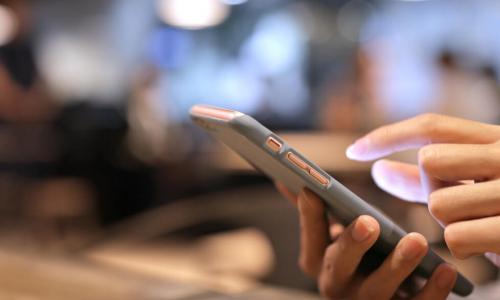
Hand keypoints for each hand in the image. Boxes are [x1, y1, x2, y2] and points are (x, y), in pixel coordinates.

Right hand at [275, 184, 455, 298]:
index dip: (309, 216)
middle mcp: (336, 286)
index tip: (312, 190)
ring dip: (397, 266)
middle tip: (368, 222)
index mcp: (319, 262)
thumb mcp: (330, 240)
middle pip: (338, 267)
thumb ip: (314, 215)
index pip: (310, 237)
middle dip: (351, 244)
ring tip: (415, 241)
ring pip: (377, 290)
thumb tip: (284, 181)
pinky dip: (431, 291)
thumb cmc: (355, 263)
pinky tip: (445, 270)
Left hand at [346, 113, 499, 263]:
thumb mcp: (476, 183)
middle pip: (430, 162)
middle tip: (460, 201)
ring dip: (450, 222)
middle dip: (432, 188)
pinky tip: (487, 246)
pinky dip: (464, 248)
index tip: (354, 151)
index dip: (388, 136)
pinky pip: (456, 238)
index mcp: (499, 139)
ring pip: (438, 204)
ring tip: (482, 223)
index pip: (432, 126)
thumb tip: (377, 169)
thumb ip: (426, 178)